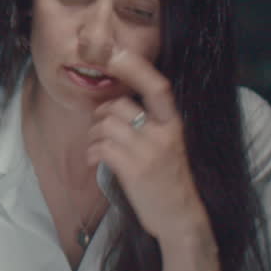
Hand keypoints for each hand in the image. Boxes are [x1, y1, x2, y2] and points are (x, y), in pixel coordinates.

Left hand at [85, 49, 210, 242]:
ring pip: (105, 126)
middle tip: (99, 130)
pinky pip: (101, 148)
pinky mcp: (134, 171)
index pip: (157, 85)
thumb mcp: (168, 145)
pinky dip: (91, 153)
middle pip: (117, 106)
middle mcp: (164, 133)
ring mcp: (149, 152)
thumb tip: (116, 104)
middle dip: (100, 116)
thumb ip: (150, 124)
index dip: (134, 66)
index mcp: (174, 123)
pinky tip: (94, 160)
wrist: (180, 217)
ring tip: (97, 148)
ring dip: (93, 136)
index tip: (114, 53)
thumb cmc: (169, 180)